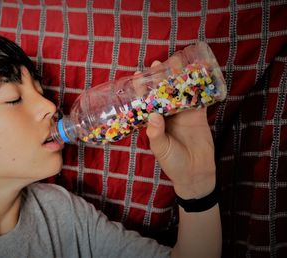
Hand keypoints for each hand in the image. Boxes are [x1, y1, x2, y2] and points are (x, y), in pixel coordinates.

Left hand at [145, 62, 215, 198]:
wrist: (196, 173)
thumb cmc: (173, 163)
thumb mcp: (161, 150)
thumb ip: (157, 134)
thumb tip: (153, 116)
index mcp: (153, 122)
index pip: (146, 101)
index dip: (142, 89)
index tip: (138, 74)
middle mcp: (166, 115)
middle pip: (162, 92)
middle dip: (160, 78)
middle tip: (157, 63)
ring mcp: (182, 114)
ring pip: (179, 91)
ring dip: (178, 78)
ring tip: (176, 62)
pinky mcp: (198, 115)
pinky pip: (197, 98)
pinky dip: (198, 86)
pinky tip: (197, 73)